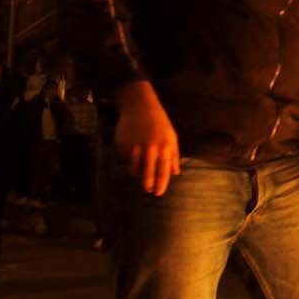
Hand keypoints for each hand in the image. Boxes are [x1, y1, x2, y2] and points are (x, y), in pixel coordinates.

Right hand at [114, 81, 179, 195]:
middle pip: (148, 174)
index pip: (163, 172)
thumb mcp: (171, 136)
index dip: (161, 185)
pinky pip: (125, 159)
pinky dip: (129, 159)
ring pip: (134, 169)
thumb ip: (174, 156)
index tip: (158, 193)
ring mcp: (135, 147)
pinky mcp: (123, 144)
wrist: (139, 106)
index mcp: (164, 147)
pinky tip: (132, 148)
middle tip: (148, 189)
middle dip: (148, 184)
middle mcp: (150, 148)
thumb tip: (175, 173)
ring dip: (137, 171)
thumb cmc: (159, 122)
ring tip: (140, 165)